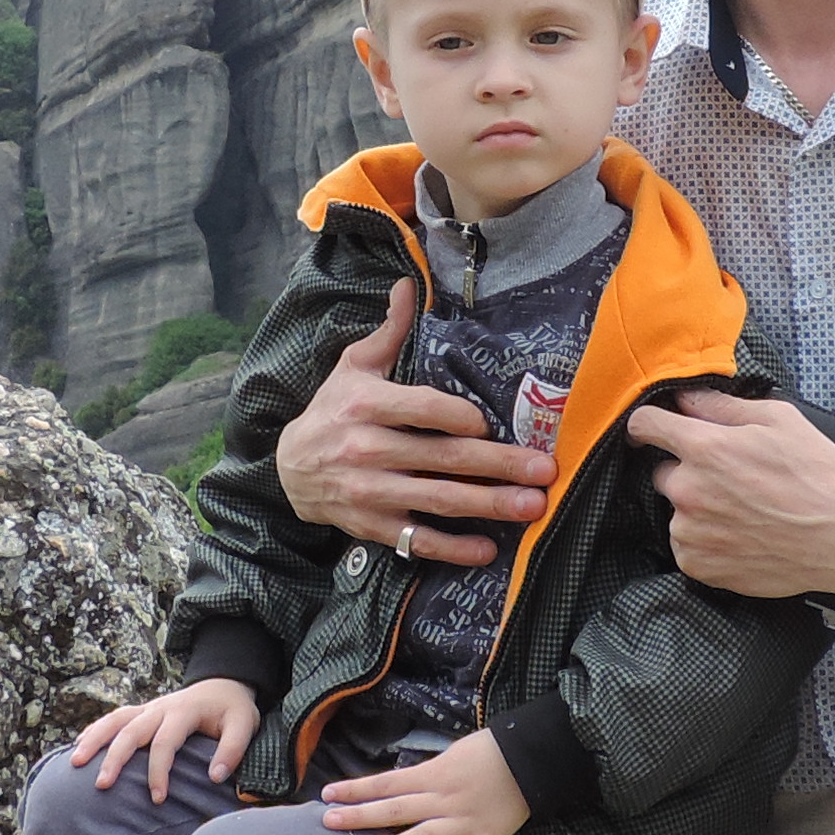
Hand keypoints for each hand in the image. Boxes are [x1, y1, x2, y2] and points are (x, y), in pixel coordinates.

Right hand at [69, 675, 260, 803]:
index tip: (158, 799)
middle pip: (130, 731)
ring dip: (94, 740)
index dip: (158, 772)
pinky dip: (95, 730)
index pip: (164, 743)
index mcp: (183, 711)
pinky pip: (114, 718)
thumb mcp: (244, 724)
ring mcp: (148, 708)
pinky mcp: (142, 711)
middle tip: (102, 785)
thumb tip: (215, 777)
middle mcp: (160, 707)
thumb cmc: (233, 709)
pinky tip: (79, 745)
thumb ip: (233, 749)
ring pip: (115, 721)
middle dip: (114, 759)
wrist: (224, 683)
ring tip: (75, 763)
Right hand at [272, 278, 552, 567]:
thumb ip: (389, 330)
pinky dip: (453, 549)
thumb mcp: (355, 365)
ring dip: (489, 505)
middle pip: (444, 458)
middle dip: (499, 465)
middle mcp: (368, 449)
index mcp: (367, 405)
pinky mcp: (373, 526)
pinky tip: (488, 550)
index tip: (491, 423)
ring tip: (532, 507)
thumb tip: (409, 284)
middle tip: (544, 470)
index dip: (462, 417)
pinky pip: (418, 541)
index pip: (425, 409)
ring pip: (438, 500)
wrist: (290, 468)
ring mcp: (371, 492)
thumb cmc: (333, 409)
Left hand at [318, 729, 528, 834]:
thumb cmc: (491, 749)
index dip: (356, 789)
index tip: (328, 795)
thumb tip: (400, 785)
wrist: (532, 759)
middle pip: (395, 810)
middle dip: (360, 816)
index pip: (386, 782)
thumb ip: (426, 773)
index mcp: (433, 774)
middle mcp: (443, 799)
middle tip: (329, 823)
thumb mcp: (452, 752)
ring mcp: (463, 822)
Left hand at [623, 392, 834, 600]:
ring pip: (677, 512)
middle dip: (688, 471)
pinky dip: (705, 541)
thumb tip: (685, 396)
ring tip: (743, 513)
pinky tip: (740, 536)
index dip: (649, 422)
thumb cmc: (818, 475)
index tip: (655, 428)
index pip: (645, 425)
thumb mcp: (779, 421)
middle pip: (663, 472)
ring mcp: (691, 532)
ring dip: (698, 510)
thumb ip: (723, 407)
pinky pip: (686, 546)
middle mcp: (688, 490)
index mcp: (704, 449)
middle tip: (731, 479)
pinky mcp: (700, 566)